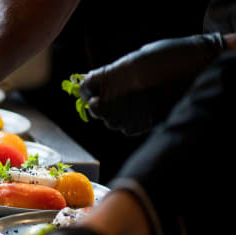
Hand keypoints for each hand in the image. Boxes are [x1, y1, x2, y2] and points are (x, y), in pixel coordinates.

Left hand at [80, 33, 224, 134]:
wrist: (198, 66)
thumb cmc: (167, 56)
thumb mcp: (136, 58)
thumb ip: (114, 72)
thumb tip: (95, 83)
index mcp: (115, 73)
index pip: (85, 86)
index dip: (86, 89)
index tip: (90, 89)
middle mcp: (120, 93)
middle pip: (95, 107)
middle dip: (98, 104)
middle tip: (106, 100)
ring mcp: (131, 110)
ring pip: (110, 121)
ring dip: (113, 115)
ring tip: (128, 104)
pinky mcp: (144, 123)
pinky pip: (126, 129)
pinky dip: (129, 123)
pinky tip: (139, 111)